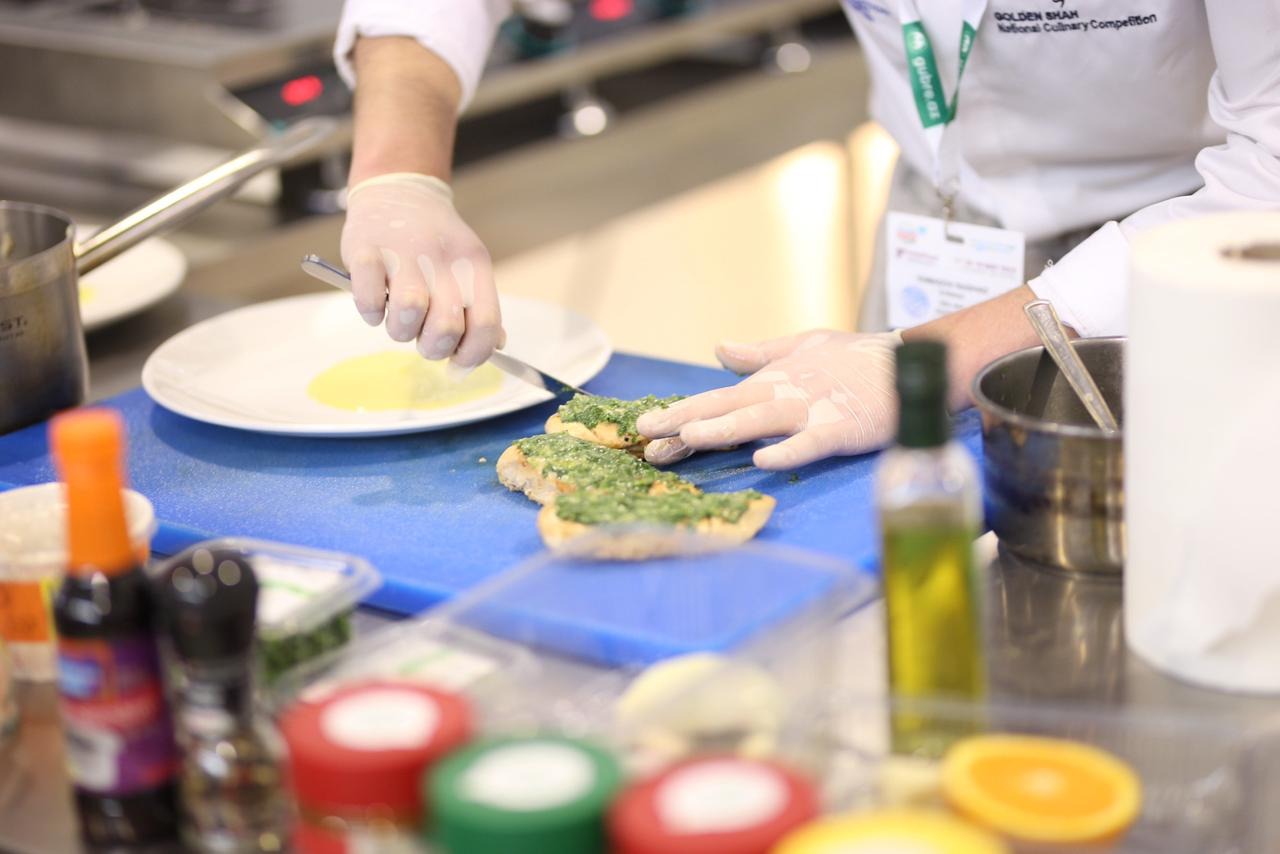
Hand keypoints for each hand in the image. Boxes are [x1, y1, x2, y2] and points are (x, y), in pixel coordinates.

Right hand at [340, 173, 504, 367]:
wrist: (398, 190)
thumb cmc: (435, 241)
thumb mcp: (468, 265)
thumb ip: (480, 305)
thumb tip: (495, 346)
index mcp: (473, 265)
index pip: (485, 323)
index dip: (472, 355)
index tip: (457, 363)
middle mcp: (441, 258)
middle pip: (446, 326)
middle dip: (433, 347)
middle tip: (423, 338)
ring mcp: (402, 253)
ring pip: (408, 314)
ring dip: (401, 331)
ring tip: (400, 320)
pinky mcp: (365, 251)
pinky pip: (369, 301)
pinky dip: (372, 313)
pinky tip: (376, 305)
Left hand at [637, 330, 903, 469]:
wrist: (910, 364)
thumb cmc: (858, 359)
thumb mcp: (804, 347)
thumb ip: (760, 354)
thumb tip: (719, 348)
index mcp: (772, 378)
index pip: (718, 397)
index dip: (681, 411)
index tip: (644, 427)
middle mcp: (784, 392)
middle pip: (728, 407)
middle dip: (686, 421)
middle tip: (648, 436)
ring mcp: (812, 409)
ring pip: (761, 419)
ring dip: (725, 428)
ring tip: (691, 437)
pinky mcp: (842, 427)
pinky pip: (812, 441)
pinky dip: (789, 449)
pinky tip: (764, 460)